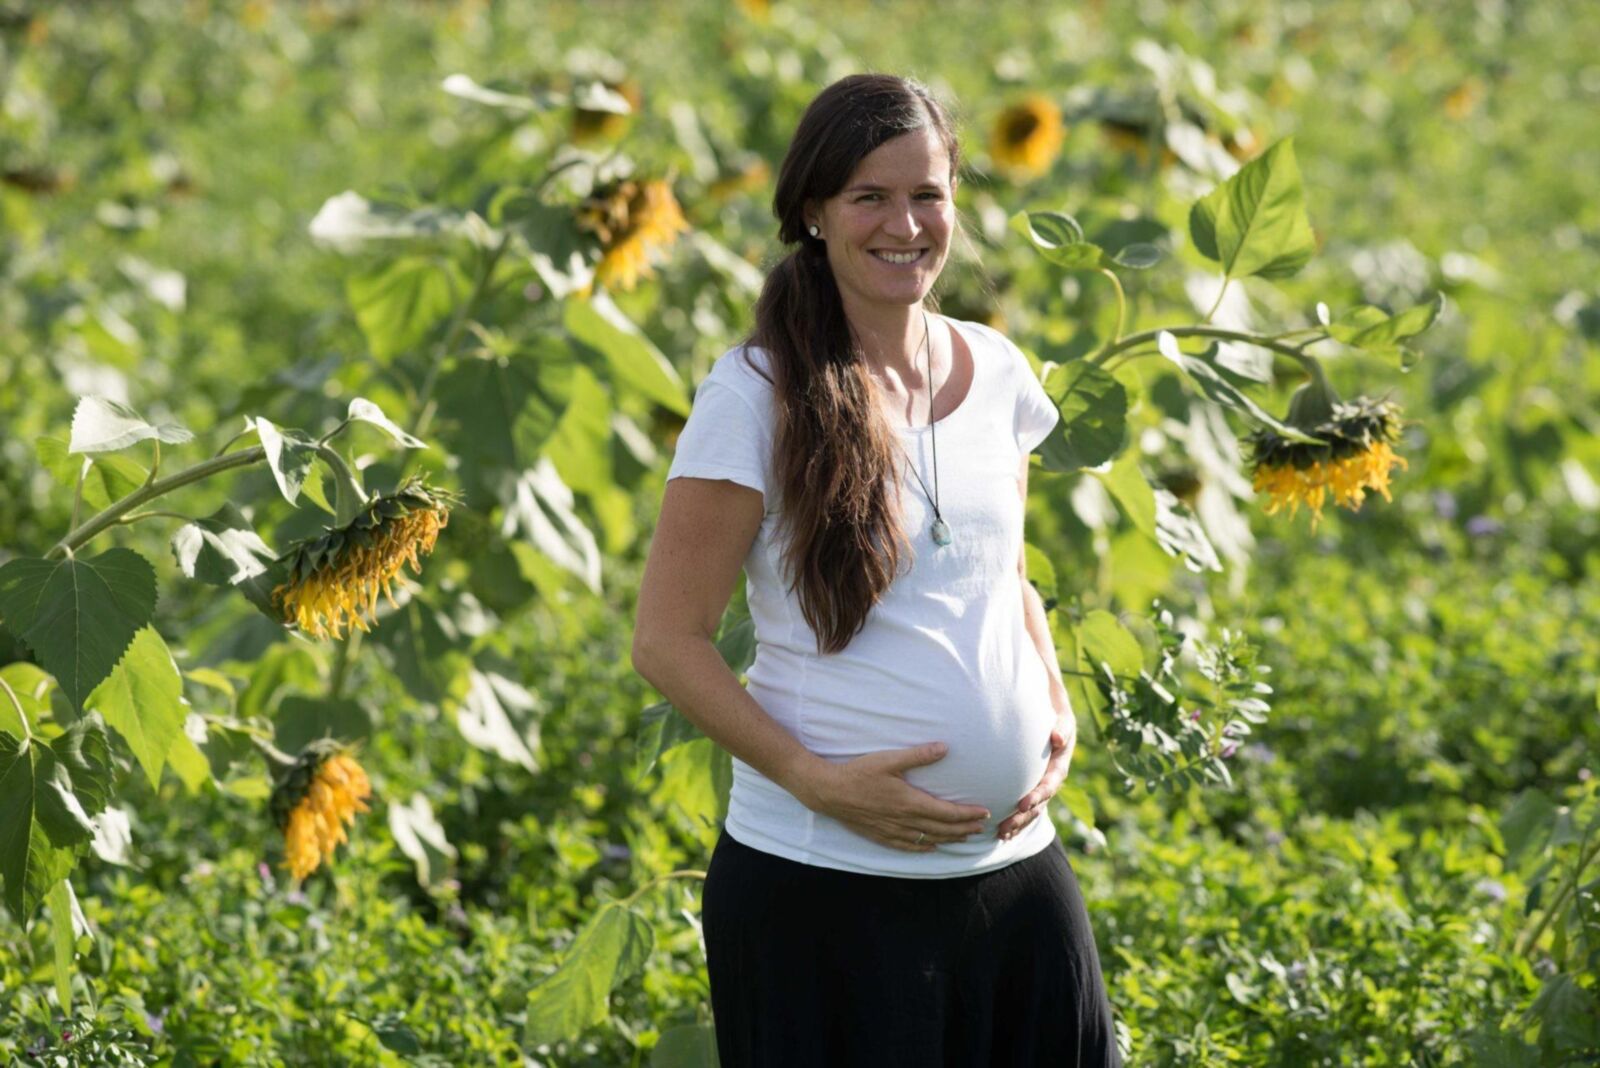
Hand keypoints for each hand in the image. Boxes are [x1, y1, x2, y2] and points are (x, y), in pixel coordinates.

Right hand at [798, 742, 991, 852]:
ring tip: (964, 838)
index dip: (968, 814)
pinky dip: (924, 848)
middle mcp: (905, 821)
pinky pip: (908, 847)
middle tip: (981, 828)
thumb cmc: (859, 773)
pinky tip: (931, 847)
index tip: (984, 813)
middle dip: (964, 829)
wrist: (830, 791)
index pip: (947, 812)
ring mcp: (893, 831)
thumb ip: (918, 755)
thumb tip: (944, 748)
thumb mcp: (889, 760)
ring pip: (928, 839)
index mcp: (910, 802)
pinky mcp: (881, 835)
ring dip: (949, 839)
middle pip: (942, 829)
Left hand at [996, 714, 1074, 839]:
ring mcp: (1040, 785)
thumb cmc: (1056, 714)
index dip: (1037, 796)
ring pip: (1031, 810)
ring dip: (1017, 824)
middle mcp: (1050, 780)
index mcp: (1058, 767)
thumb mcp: (1063, 717)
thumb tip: (1056, 738)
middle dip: (1022, 818)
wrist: (1051, 713)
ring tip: (1000, 835)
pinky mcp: (1029, 786)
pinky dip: (1014, 818)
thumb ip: (1063, 727)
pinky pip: (1023, 806)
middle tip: (1004, 829)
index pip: (1049, 785)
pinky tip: (999, 831)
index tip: (1022, 804)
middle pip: (1038, 804)